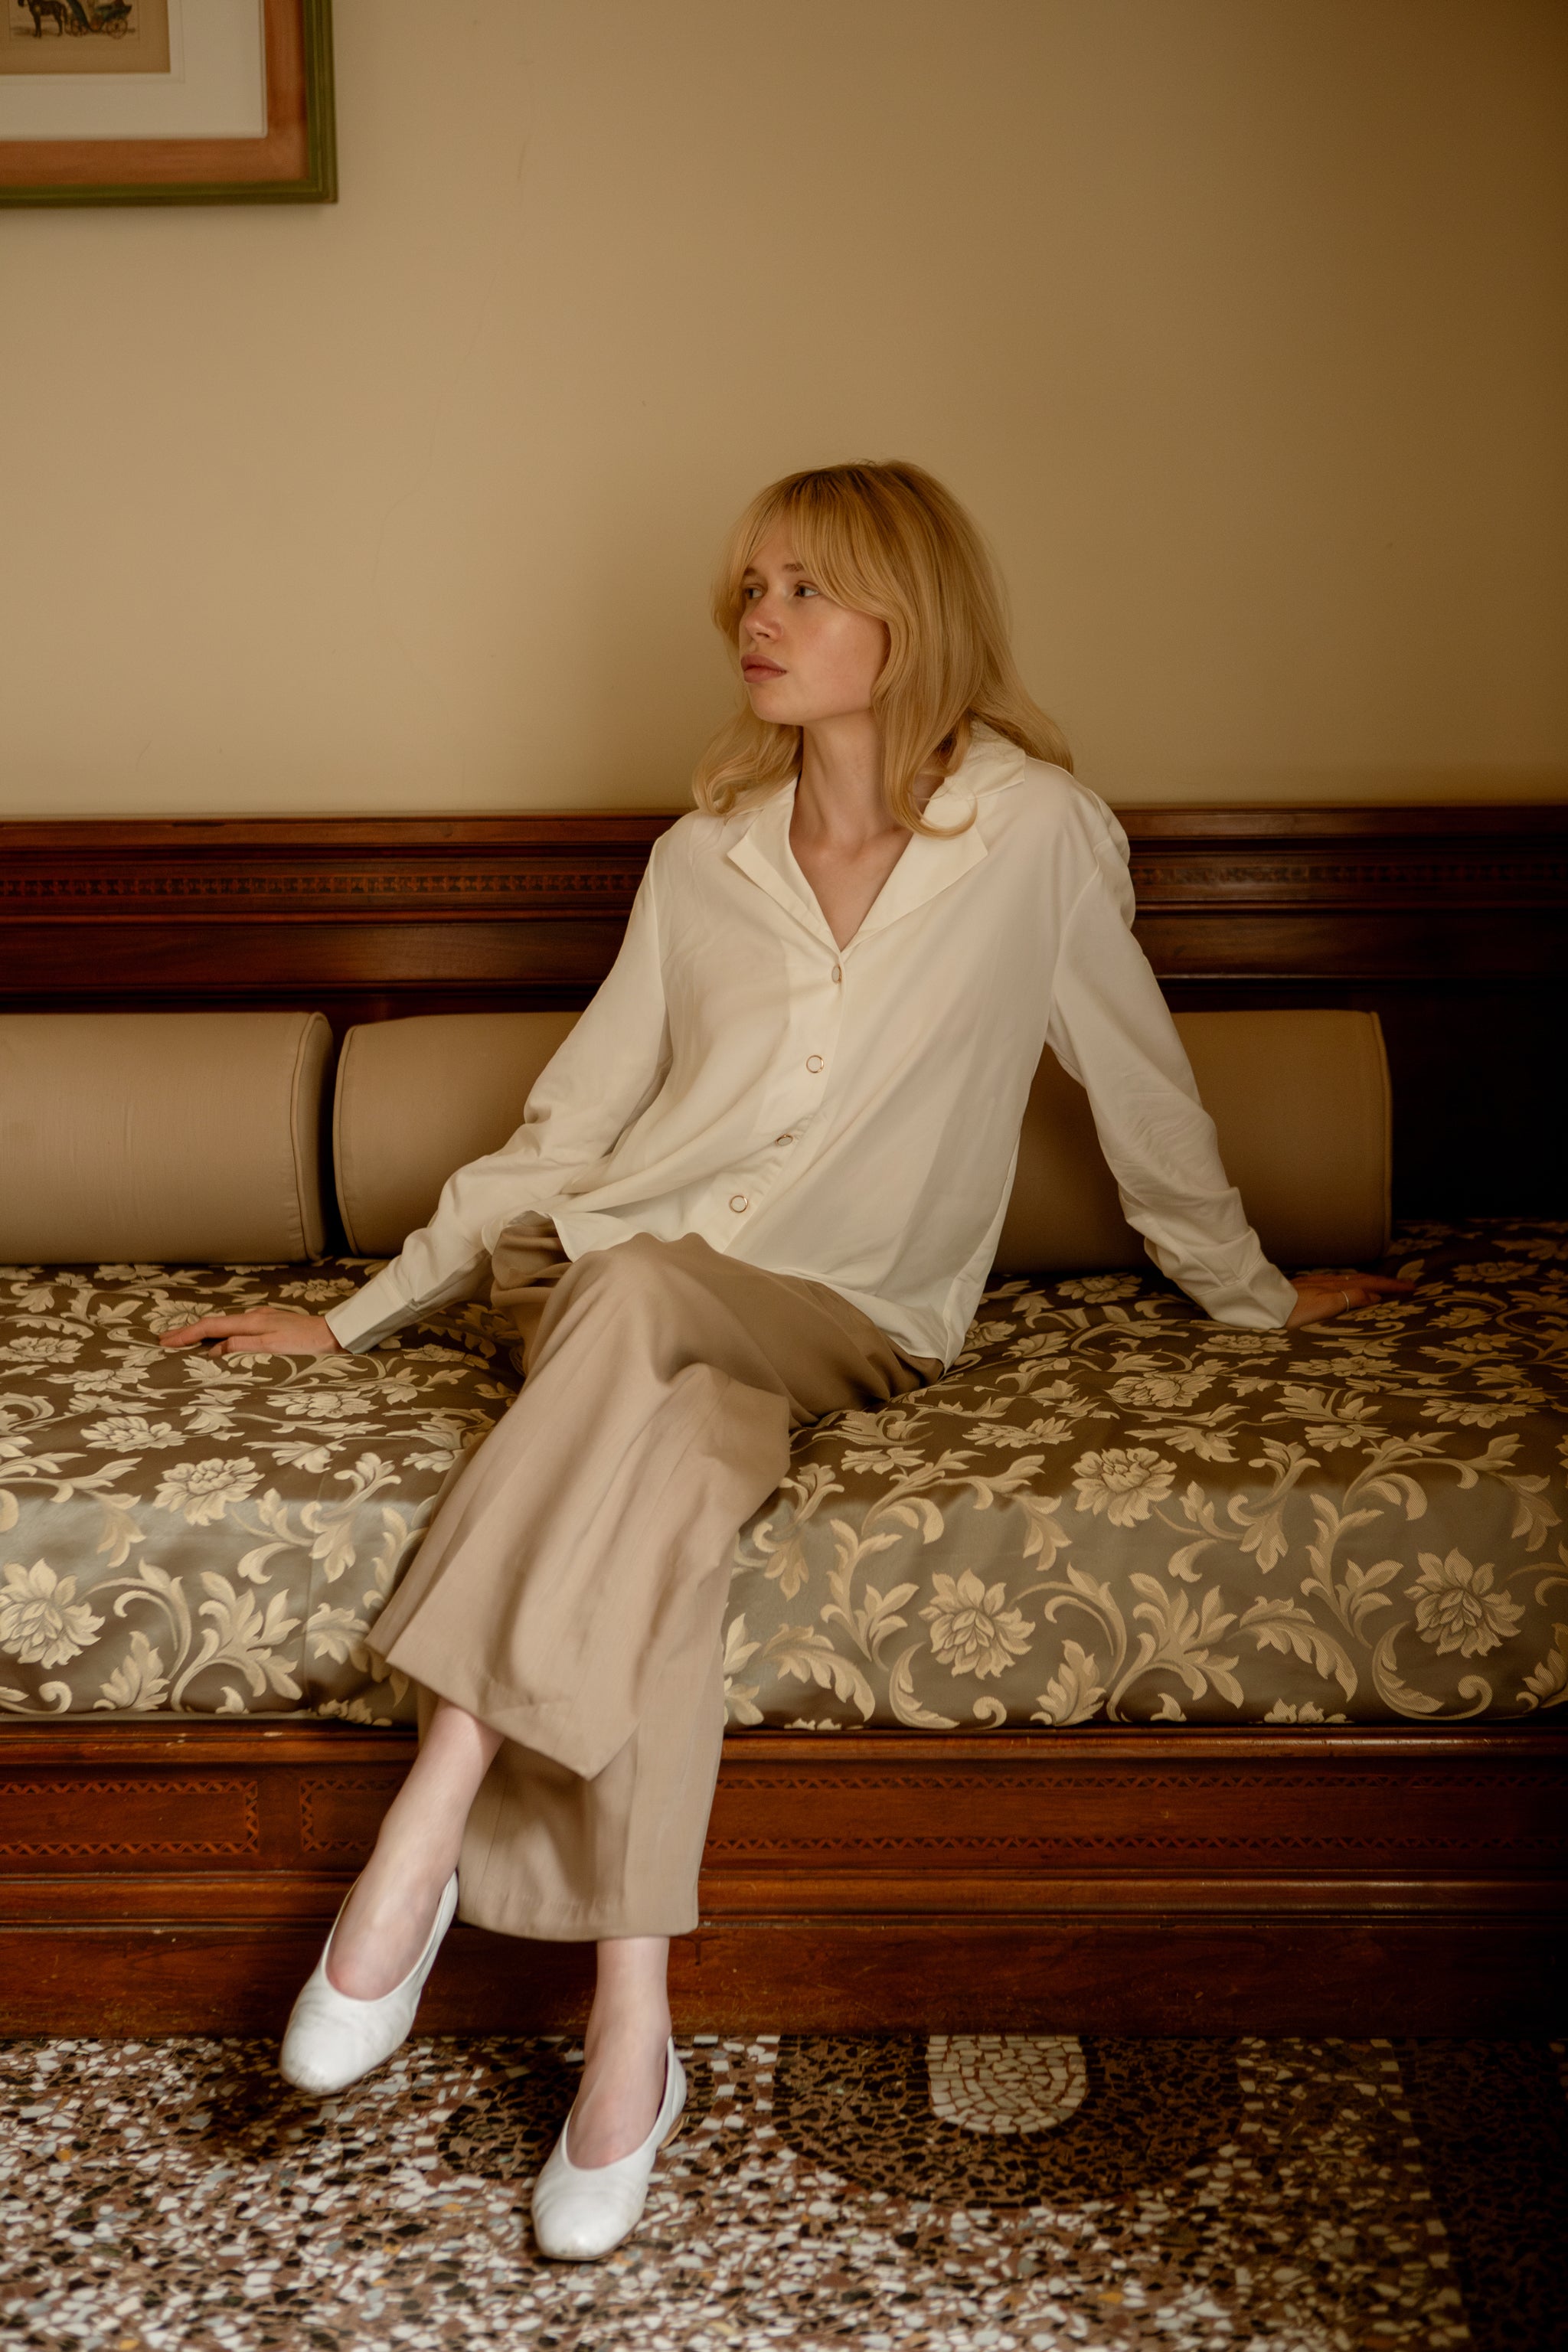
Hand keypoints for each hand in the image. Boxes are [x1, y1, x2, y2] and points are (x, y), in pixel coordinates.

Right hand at [159, 1309, 342, 1357]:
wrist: (334, 1334)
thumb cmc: (306, 1342)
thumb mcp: (273, 1347)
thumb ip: (242, 1346)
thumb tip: (213, 1350)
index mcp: (251, 1322)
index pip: (210, 1328)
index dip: (186, 1335)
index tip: (164, 1342)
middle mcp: (253, 1317)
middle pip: (213, 1324)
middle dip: (188, 1332)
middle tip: (164, 1341)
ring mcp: (260, 1320)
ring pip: (223, 1326)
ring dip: (202, 1333)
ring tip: (183, 1342)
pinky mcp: (268, 1325)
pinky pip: (235, 1329)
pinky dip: (219, 1335)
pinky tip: (217, 1342)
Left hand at [1284, 1274, 1414, 1329]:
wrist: (1264, 1304)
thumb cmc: (1292, 1311)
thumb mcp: (1324, 1307)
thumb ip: (1349, 1299)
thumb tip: (1375, 1297)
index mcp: (1337, 1288)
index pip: (1371, 1285)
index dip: (1392, 1287)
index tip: (1412, 1287)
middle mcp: (1330, 1283)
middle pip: (1365, 1280)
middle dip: (1387, 1283)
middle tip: (1408, 1286)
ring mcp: (1320, 1284)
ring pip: (1353, 1280)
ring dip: (1373, 1283)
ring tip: (1387, 1287)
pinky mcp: (1310, 1288)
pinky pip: (1341, 1283)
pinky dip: (1355, 1285)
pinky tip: (1352, 1288)